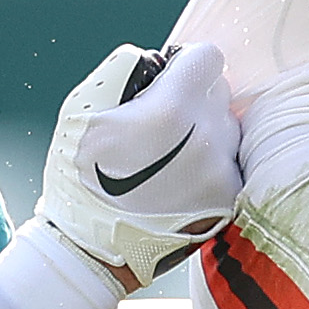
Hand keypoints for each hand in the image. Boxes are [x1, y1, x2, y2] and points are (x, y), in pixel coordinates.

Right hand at [36, 44, 241, 287]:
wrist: (90, 250)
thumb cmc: (80, 175)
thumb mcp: (83, 108)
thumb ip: (127, 67)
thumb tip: (163, 61)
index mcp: (173, 109)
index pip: (209, 57)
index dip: (185, 64)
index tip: (168, 80)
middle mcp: (208, 138)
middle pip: (218, 92)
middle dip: (191, 98)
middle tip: (157, 126)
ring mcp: (222, 172)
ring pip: (225, 129)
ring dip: (202, 134)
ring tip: (164, 160)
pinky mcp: (229, 200)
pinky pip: (228, 163)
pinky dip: (207, 166)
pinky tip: (175, 183)